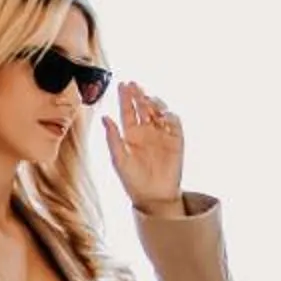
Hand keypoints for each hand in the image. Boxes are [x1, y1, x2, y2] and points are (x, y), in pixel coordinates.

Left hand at [101, 80, 183, 212]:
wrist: (153, 196)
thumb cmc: (132, 180)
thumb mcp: (119, 159)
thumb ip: (112, 138)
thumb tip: (105, 118)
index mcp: (131, 134)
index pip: (128, 111)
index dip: (126, 98)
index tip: (123, 85)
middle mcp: (146, 131)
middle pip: (144, 107)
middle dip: (139, 94)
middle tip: (134, 85)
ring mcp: (162, 134)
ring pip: (159, 111)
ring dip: (154, 103)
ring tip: (147, 99)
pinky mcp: (176, 140)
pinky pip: (175, 124)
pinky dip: (170, 116)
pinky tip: (163, 114)